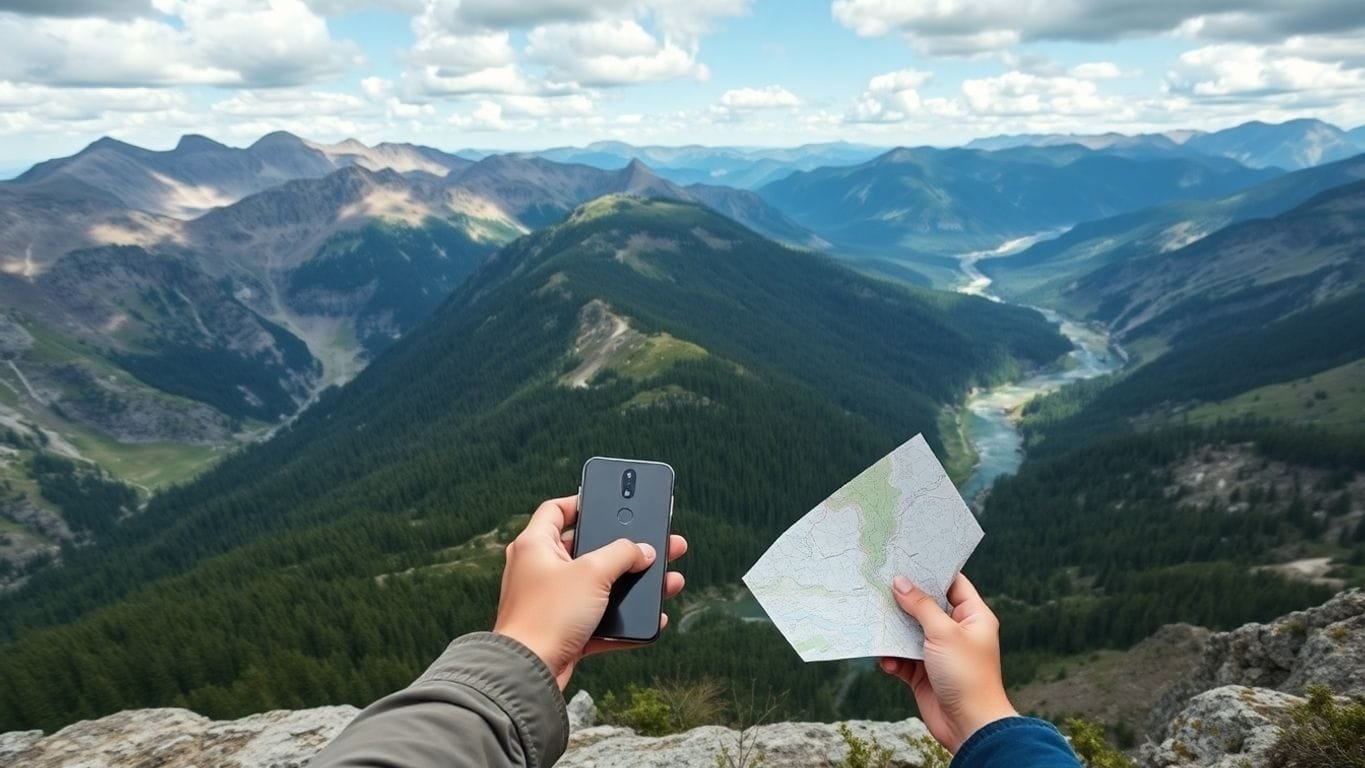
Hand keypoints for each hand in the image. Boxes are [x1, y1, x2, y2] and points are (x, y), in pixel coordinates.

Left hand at [493, 495, 686, 688]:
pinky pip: (600, 618)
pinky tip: (651, 617)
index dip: (582, 502)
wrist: (529, 672)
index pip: (557, 510)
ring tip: (667, 580)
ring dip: (632, 584)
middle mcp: (540, 570)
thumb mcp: (593, 573)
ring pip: (599, 586)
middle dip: (625, 548)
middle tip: (655, 542)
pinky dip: (624, 617)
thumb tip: (643, 551)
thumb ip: (623, 554)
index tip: (607, 502)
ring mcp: (552, 601)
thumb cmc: (547, 616)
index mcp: (535, 545)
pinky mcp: (563, 630)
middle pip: (589, 549)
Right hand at [878, 573, 1016, 752]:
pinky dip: (893, 659)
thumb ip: (920, 606)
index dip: (933, 570)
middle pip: (926, 606)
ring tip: (876, 624)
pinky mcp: (924, 673)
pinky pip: (902, 658)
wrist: (969, 726)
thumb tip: (901, 582)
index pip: (953, 583)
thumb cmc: (967, 675)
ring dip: (893, 632)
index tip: (907, 557)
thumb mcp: (943, 633)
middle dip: (904, 600)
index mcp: (973, 617)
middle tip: (879, 585)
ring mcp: (939, 652)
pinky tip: (888, 662)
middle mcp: (956, 632)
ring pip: (909, 632)